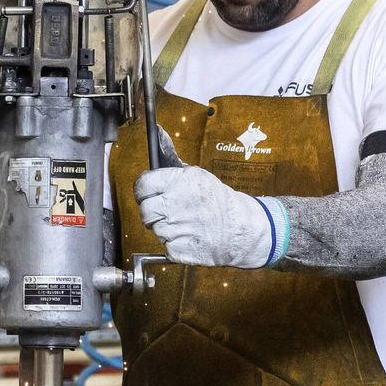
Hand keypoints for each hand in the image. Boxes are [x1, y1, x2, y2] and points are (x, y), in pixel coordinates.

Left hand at [134, 127, 275, 268]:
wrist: (243, 228)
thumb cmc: (219, 201)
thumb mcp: (198, 176)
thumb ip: (172, 169)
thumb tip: (157, 137)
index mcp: (179, 181)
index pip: (142, 185)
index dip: (143, 192)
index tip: (147, 195)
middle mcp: (176, 203)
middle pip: (144, 210)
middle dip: (152, 212)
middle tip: (166, 212)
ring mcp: (178, 227)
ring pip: (155, 229)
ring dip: (166, 229)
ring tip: (184, 224)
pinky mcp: (181, 249)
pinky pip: (165, 247)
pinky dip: (174, 245)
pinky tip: (188, 236)